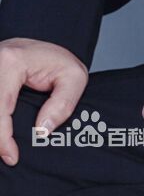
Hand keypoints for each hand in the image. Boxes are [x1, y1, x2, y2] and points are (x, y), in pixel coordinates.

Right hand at [0, 37, 88, 166]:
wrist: (42, 51)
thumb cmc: (56, 62)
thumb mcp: (73, 76)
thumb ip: (63, 103)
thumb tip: (43, 129)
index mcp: (11, 63)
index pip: (0, 108)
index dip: (2, 137)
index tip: (12, 156)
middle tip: (8, 153)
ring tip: (7, 144)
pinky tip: (4, 131)